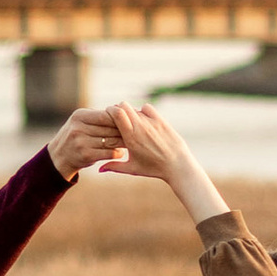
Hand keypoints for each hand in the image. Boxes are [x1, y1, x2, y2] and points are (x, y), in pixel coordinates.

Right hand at [47, 105, 125, 179]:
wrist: (59, 157)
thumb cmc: (76, 136)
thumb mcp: (81, 122)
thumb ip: (98, 117)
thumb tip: (124, 111)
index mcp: (79, 116)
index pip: (106, 115)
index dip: (119, 118)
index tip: (130, 121)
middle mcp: (79, 128)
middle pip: (110, 128)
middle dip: (124, 131)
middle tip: (136, 132)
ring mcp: (81, 142)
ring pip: (111, 140)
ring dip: (123, 142)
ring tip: (131, 142)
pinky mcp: (86, 155)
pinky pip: (109, 153)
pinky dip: (118, 152)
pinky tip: (121, 152)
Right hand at [103, 101, 229, 222]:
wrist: (177, 165)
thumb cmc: (154, 169)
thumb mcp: (132, 169)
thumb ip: (114, 167)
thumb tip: (99, 169)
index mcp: (131, 137)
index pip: (116, 113)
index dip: (110, 112)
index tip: (108, 118)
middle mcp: (140, 126)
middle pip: (123, 105)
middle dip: (117, 110)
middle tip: (117, 119)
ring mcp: (151, 122)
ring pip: (135, 108)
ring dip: (130, 112)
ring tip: (131, 123)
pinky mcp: (161, 120)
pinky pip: (147, 108)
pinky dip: (143, 111)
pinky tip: (143, 121)